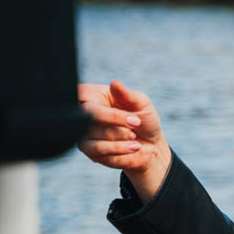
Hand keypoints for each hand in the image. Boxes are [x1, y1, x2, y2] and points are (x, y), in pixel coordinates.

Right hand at [77, 80, 170, 201]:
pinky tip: (134, 146)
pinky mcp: (90, 150)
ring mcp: (85, 132)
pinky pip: (98, 148)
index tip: (115, 103)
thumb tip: (115, 83)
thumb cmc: (144, 121)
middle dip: (115, 118)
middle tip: (136, 122)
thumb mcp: (142, 104)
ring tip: (134, 136)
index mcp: (97, 96)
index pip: (81, 92)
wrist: (152, 146)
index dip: (93, 98)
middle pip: (87, 112)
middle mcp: (86, 114)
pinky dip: (119, 147)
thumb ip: (128, 95)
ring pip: (93, 132)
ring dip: (120, 134)